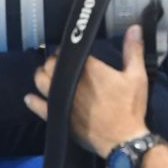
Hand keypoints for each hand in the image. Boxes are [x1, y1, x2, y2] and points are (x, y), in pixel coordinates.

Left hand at [26, 25, 152, 157]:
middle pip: (53, 65)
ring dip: (42, 75)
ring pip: (42, 82)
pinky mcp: (60, 116)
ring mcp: (64, 100)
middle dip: (54, 61)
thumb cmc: (130, 107)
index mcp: (90, 69)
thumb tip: (134, 28)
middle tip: (59, 61)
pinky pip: (40, 107)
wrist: (123, 139)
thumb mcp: (137, 76)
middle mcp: (73, 82)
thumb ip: (133, 50)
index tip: (68, 49)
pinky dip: (33, 101)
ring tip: (46, 73)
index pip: (70, 52)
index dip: (67, 49)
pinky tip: (30, 98)